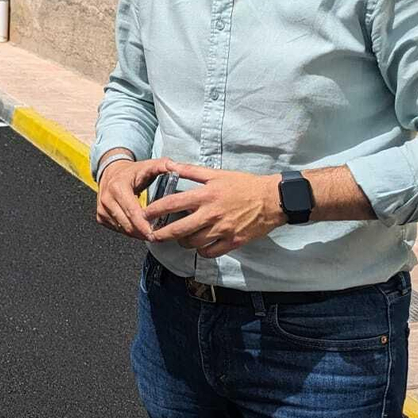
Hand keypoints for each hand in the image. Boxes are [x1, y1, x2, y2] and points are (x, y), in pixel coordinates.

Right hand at [95, 156, 174, 240]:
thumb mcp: (148, 165)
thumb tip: (175, 167)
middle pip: (127, 224)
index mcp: (118, 188)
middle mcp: (107, 199)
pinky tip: (139, 228)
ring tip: (150, 233)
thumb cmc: (131, 171)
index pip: (133, 212)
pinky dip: (129, 231)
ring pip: (122, 229)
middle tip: (157, 236)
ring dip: (137, 234)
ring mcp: (102, 209)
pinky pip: (117, 229)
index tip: (156, 232)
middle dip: (143, 233)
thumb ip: (163, 165)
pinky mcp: (100, 216)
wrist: (110, 171)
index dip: (144, 225)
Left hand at [144, 162, 284, 257]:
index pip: (173, 203)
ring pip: (193, 242)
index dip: (155, 210)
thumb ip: (192, 171)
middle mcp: (212, 213)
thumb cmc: (244, 185)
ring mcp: (222, 229)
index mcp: (206, 195)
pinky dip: (202, 251)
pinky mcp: (233, 241)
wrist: (272, 199)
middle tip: (152, 235)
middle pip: (179, 229)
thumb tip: (171, 165)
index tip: (144, 213)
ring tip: (179, 238)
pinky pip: (210, 252)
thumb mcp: (217, 174)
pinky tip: (200, 245)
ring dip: (182, 242)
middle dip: (161, 234)